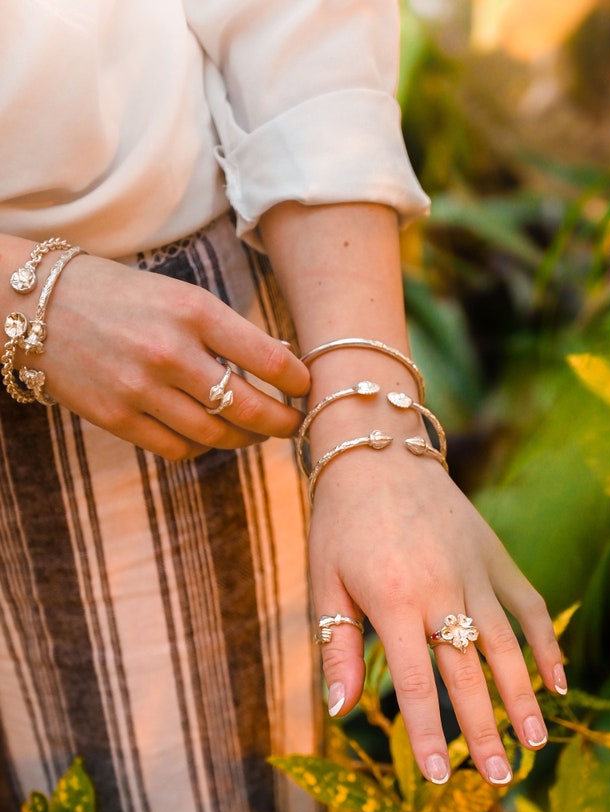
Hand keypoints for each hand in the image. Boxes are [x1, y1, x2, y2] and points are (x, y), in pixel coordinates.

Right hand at [29, 253, 307, 457]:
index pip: (269, 359)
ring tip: (253, 431)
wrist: (34, 305)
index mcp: (193, 311)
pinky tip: (205, 434)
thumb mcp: (176, 295)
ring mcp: (141, 389)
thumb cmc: (119, 297)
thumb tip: (282, 365)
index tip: (306, 388)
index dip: (299, 382)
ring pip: (216, 436)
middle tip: (293, 424)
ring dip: (243, 439)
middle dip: (281, 422)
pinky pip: (177, 448)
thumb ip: (224, 330)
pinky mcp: (116, 418)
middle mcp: (170, 352)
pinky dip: (200, 447)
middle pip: (250, 409)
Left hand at [309, 450, 566, 786]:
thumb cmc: (341, 525)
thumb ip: (335, 650)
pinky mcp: (496, 558)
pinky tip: (558, 683)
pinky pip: (529, 606)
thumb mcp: (324, 585)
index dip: (425, 733)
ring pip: (506, 645)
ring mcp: (475, 573)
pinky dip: (546, 643)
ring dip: (522, 697)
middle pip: (468, 673)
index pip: (414, 682)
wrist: (380, 454)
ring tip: (534, 743)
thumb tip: (339, 713)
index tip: (433, 778)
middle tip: (498, 780)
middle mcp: (441, 590)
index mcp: (392, 601)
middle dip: (483, 731)